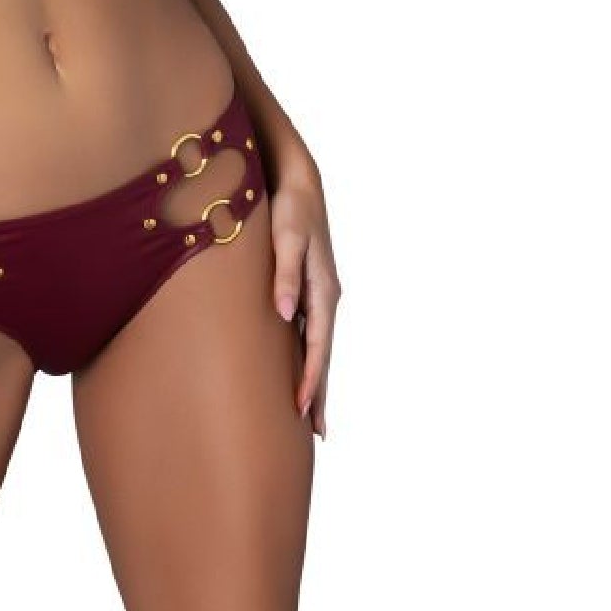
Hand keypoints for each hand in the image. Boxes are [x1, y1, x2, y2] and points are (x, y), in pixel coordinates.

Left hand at [269, 168, 340, 438]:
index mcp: (324, 290)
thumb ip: (286, 273)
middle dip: (319, 392)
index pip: (318, 346)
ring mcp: (316, 292)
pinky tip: (294, 364)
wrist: (296, 178)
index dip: (310, 379)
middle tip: (316, 433)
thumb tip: (285, 313)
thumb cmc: (289, 205)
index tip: (299, 411)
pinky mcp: (305, 284)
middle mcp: (325, 296)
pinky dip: (304, 353)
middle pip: (323, 354)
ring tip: (307, 412)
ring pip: (316, 344)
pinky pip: (306, 329)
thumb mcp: (287, 235)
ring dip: (313, 376)